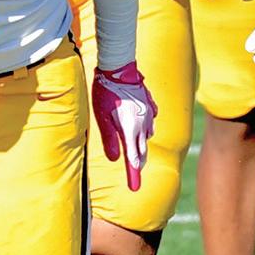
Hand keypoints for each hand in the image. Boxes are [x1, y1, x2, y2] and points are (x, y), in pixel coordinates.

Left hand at [92, 62, 156, 190]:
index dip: (134, 173)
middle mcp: (143, 123)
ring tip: (135, 146)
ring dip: (142, 142)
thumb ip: (110, 139)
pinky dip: (146, 126)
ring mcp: (149, 113)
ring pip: (148, 134)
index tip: (134, 187)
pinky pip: (151, 120)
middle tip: (135, 170)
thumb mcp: (103, 117)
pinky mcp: (151, 104)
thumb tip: (115, 158)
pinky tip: (141, 125)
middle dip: (139, 160)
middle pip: (143, 148)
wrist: (119, 67)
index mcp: (131, 129)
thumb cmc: (107, 92)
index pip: (134, 157)